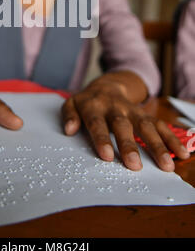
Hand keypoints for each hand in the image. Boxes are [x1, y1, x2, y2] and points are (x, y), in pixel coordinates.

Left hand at [62, 81, 189, 170]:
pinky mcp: (145, 114)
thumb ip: (69, 115)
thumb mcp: (72, 104)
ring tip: (167, 165)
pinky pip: (160, 125)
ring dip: (157, 145)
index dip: (102, 138)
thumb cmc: (87, 102)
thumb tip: (69, 130)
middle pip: (123, 125)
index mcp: (94, 106)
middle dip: (129, 144)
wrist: (107, 85)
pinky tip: (181, 154)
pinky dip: (171, 139)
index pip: (97, 123)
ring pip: (145, 125)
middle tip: (134, 165)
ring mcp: (132, 110)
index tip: (107, 156)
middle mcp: (115, 108)